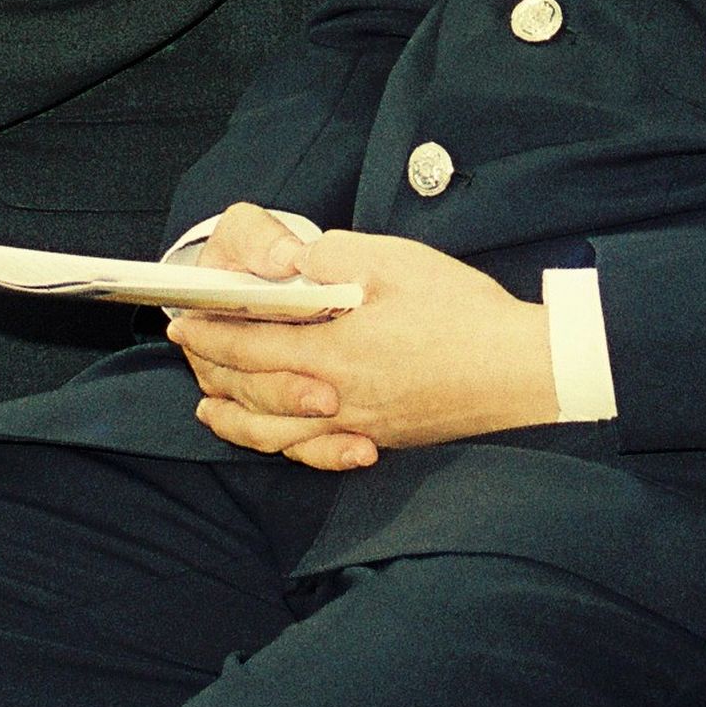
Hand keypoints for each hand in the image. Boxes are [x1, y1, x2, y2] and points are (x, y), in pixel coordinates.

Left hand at [164, 230, 557, 470]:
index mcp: (333, 351)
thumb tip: (296, 260)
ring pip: (279, 435)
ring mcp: (359, 425)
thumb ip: (333, 255)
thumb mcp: (394, 262)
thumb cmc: (461, 313)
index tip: (184, 320)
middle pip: (256, 392)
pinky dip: (285, 446)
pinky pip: (315, 450)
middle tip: (189, 351)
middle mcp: (337, 398)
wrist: (521, 369)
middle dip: (215, 369)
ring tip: (211, 409)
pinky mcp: (382, 436)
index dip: (212, 333)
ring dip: (237, 421)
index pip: (252, 345)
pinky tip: (280, 437)